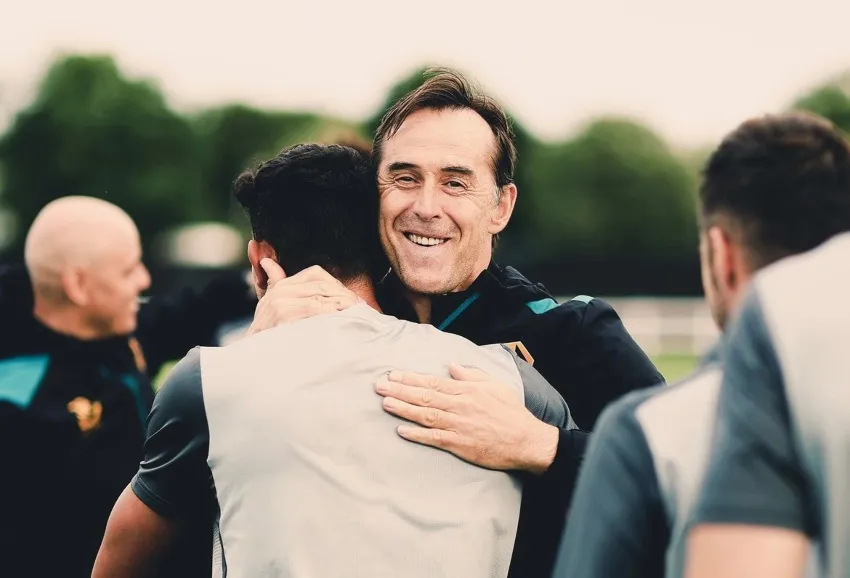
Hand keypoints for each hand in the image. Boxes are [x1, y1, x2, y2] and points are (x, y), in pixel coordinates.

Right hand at [247, 261, 358, 335]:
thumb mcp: (269, 309)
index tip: (351, 298)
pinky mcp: (284, 314)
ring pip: (321, 293)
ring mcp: (281, 301)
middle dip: (344, 294)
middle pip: (321, 283)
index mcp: (280, 287)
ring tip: (358, 311)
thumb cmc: (268, 338)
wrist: (253, 362)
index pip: (315, 274)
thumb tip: (268, 262)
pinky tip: (343, 316)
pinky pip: (316, 307)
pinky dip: (332, 310)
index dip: (337, 285)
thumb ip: (274, 283)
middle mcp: (280, 291)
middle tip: (361, 305)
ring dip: (343, 301)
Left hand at [376, 363, 558, 473]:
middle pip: (424, 396)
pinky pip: (434, 438)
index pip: (433, 382)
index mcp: (466, 391)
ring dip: (403, 409)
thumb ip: (472, 375)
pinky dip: (417, 434)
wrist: (526, 440)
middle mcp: (459, 406)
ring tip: (385, 403)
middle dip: (400, 390)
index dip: (411, 379)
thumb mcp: (495, 386)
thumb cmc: (512, 412)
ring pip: (425, 415)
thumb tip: (452, 366)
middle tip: (379, 386)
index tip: (393, 375)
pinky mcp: (460, 444)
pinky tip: (401, 430)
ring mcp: (458, 425)